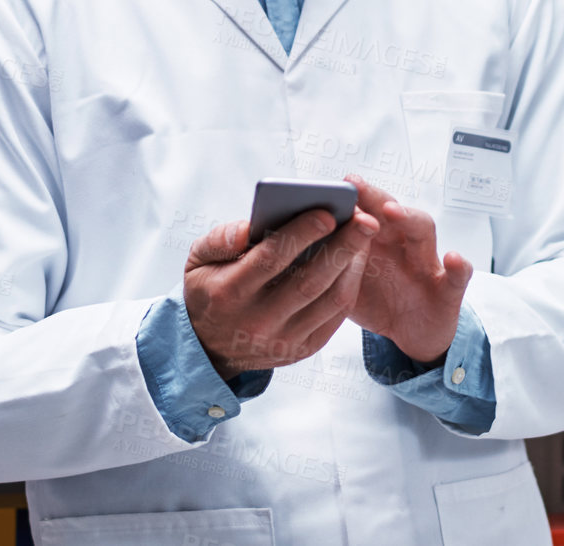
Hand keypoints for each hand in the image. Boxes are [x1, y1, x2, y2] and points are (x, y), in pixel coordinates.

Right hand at [184, 207, 377, 378]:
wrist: (210, 348)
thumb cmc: (209, 290)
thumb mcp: (198, 261)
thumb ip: (220, 239)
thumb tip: (249, 227)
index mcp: (229, 293)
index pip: (271, 259)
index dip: (301, 234)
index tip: (327, 212)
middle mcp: (258, 321)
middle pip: (309, 280)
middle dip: (342, 246)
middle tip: (365, 219)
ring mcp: (283, 340)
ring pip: (330, 300)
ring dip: (353, 265)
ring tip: (365, 235)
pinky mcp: (303, 349)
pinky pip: (336, 316)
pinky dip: (350, 285)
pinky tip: (356, 261)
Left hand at [345, 177, 472, 363]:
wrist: (413, 333)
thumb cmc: (378, 299)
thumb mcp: (346, 282)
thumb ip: (328, 261)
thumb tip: (286, 246)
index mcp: (377, 239)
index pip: (366, 208)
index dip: (351, 196)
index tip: (333, 183)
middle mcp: (403, 243)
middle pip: (392, 210)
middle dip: (373, 195)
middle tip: (354, 184)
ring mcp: (427, 263)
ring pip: (423, 231)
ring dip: (409, 217)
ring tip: (392, 212)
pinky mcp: (447, 289)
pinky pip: (458, 276)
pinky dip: (459, 266)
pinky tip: (453, 258)